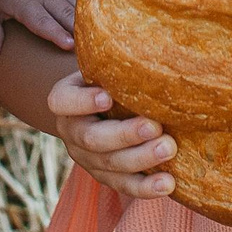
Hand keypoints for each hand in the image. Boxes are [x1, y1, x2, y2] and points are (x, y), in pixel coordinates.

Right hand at [46, 70, 175, 200]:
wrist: (110, 103)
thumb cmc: (112, 77)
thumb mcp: (107, 65)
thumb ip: (117, 61)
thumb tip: (155, 43)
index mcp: (65, 99)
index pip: (62, 101)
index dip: (82, 102)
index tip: (107, 96)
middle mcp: (71, 131)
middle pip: (92, 138)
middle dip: (125, 134)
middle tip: (154, 126)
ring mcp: (87, 158)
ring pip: (109, 165)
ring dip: (141, 159)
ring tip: (168, 149)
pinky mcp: (106, 177)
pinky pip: (124, 186)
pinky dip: (146, 188)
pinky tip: (168, 184)